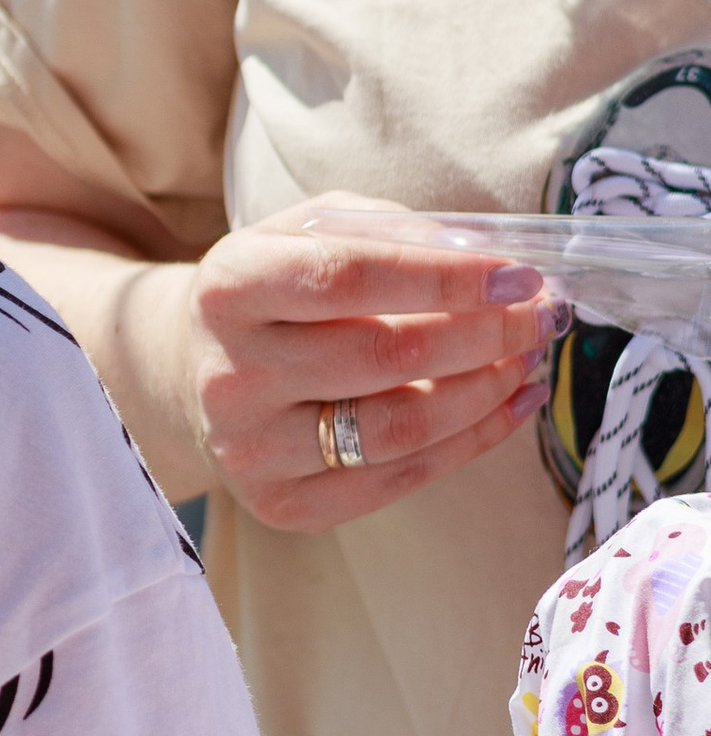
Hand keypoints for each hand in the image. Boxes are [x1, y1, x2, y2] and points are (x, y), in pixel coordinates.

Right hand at [170, 216, 557, 529]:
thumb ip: (387, 232)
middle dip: (485, 335)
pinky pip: (399, 479)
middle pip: (384, 357)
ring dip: (485, 392)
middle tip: (541, 316)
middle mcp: (230, 374)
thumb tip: (487, 258)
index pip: (347, 277)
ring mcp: (251, 448)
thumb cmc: (276, 291)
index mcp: (230, 288)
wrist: (195, 374)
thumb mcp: (306, 232)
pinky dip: (471, 442)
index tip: (519, 276)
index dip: (444, 278)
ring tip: (527, 358)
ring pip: (399, 429)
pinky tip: (509, 404)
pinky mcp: (281, 503)